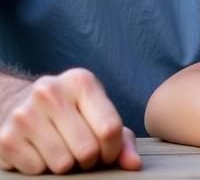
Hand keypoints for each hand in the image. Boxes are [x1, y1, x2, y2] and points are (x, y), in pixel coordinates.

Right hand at [0, 69, 140, 173]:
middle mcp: (51, 92)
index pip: (109, 128)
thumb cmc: (71, 112)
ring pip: (62, 164)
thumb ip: (121, 139)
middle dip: (90, 160)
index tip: (106, 153)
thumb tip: (134, 165)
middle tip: (83, 155)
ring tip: (64, 151)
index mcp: (81, 81)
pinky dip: (42, 169)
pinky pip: (37, 170)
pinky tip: (41, 153)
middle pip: (87, 149)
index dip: (112, 150)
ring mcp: (25, 114)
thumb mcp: (97, 114)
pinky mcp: (6, 138)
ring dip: (67, 166)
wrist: (20, 105)